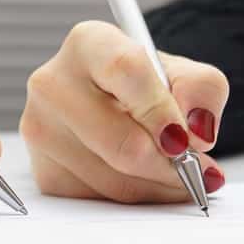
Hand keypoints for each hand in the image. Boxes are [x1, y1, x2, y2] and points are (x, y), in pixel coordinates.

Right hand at [20, 20, 227, 203]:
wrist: (101, 104)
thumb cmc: (139, 87)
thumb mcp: (180, 73)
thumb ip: (203, 89)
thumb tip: (196, 132)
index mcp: (88, 44)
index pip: (125, 70)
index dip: (161, 110)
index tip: (185, 138)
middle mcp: (53, 83)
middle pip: (121, 142)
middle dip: (170, 164)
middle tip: (194, 165)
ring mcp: (41, 129)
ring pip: (116, 180)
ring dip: (159, 186)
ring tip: (176, 172)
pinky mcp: (44, 171)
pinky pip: (102, 200)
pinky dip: (137, 198)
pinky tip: (145, 180)